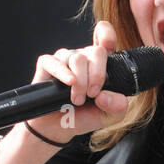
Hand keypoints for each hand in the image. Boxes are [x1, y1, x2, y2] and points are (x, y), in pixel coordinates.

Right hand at [26, 20, 129, 142]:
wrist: (58, 128)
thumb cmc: (83, 116)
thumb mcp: (108, 116)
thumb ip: (117, 106)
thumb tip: (106, 96)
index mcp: (100, 64)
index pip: (104, 38)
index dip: (107, 36)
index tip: (109, 46)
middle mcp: (83, 58)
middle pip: (95, 51)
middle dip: (97, 75)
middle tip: (92, 95)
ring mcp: (64, 59)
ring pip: (77, 58)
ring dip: (81, 82)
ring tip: (78, 100)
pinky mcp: (46, 64)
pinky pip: (54, 62)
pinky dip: (63, 73)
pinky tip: (70, 83)